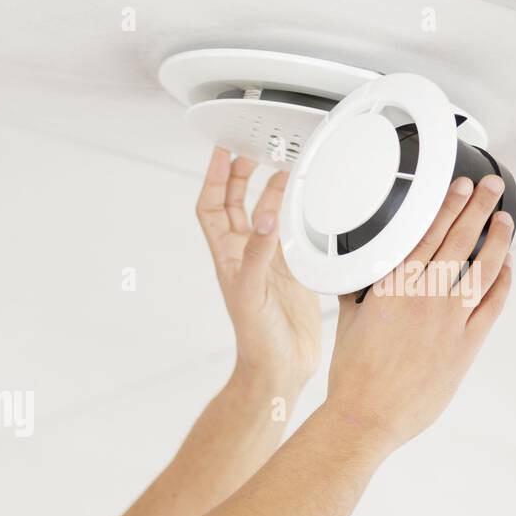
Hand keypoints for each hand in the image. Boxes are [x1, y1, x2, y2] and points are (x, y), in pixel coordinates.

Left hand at [196, 146, 321, 388]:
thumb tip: (265, 219)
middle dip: (240, 174)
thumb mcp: (252, 292)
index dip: (213, 178)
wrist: (281, 368)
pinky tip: (304, 202)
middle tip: (252, 148)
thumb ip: (259, 254)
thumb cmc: (257, 340)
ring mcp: (267, 262)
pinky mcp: (291, 270)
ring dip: (269, 189)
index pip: (211, 208)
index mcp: (228, 257)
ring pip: (263, 214)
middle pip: (235, 204)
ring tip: (280, 164)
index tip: (221, 150)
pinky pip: (289, 232)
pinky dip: (294, 213)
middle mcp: (245, 255)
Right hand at [325, 174, 514, 455]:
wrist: (367, 414)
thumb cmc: (353, 375)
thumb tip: (352, 279)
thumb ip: (357, 295)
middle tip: (490, 187)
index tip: (458, 189)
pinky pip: (493, 303)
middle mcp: (425, 296)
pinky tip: (506, 267)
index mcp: (392, 288)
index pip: (427, 234)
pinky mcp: (466, 343)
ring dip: (498, 238)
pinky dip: (503, 281)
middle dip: (478, 207)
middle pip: (460, 239)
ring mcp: (450, 319)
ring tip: (504, 220)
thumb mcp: (348, 324)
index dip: (447, 206)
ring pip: (485, 266)